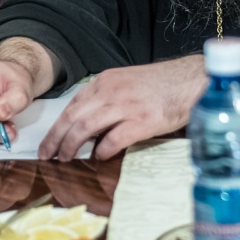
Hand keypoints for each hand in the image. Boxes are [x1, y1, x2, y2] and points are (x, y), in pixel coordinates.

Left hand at [38, 57, 206, 161]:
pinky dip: (101, 151)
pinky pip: (112, 141)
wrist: (192, 81)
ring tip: (66, 158)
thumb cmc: (163, 84)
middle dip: (55, 139)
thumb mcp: (128, 82)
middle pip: (72, 118)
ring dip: (71, 147)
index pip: (72, 105)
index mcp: (106, 81)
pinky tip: (99, 157)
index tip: (49, 140)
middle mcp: (111, 91)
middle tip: (47, 155)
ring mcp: (125, 106)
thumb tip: (88, 126)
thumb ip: (107, 98)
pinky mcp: (141, 122)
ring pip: (85, 130)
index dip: (56, 126)